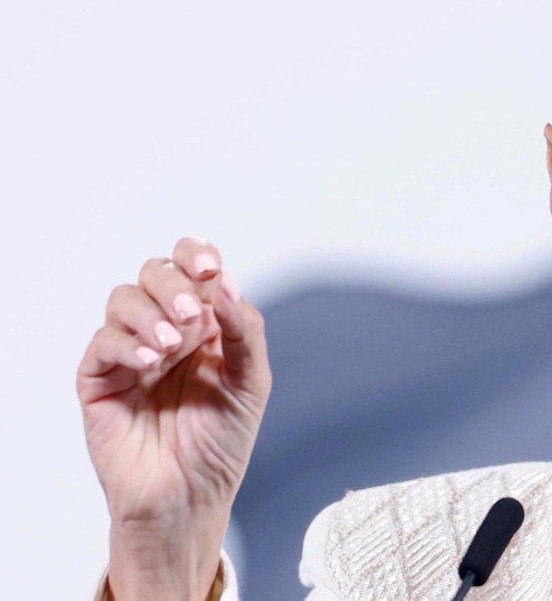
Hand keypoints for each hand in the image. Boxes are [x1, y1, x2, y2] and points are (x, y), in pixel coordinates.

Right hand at [77, 237, 270, 600]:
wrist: (190, 496)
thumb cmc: (221, 442)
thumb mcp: (251, 381)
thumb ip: (244, 330)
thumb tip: (224, 285)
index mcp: (205, 325)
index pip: (192, 269)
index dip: (196, 256)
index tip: (209, 267)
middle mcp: (167, 331)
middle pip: (155, 273)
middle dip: (173, 284)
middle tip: (192, 314)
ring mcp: (131, 353)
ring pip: (124, 300)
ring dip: (150, 312)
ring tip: (172, 346)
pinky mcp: (101, 380)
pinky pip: (102, 342)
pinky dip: (126, 342)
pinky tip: (151, 359)